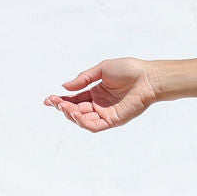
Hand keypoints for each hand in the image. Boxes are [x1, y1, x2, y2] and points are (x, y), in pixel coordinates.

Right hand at [44, 57, 158, 131]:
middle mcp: (100, 104)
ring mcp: (106, 113)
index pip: (74, 99)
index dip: (61, 100)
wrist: (148, 77)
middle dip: (63, 108)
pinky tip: (76, 113)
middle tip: (54, 102)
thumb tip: (64, 87)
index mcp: (96, 92)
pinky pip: (95, 125)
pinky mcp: (114, 120)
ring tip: (64, 107)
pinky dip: (83, 122)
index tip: (48, 99)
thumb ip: (83, 79)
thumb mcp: (101, 70)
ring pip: (83, 120)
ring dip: (71, 115)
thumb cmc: (129, 70)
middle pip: (76, 110)